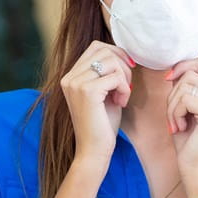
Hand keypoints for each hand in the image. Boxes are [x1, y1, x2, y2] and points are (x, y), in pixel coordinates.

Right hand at [60, 41, 134, 166]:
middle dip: (123, 65)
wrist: (94, 150)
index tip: (127, 69)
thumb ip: (107, 71)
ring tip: (123, 95)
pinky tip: (121, 103)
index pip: (96, 47)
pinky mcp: (87, 91)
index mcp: (71, 76)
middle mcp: (69, 77)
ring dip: (125, 77)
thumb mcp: (104, 91)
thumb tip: (123, 52)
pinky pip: (116, 77)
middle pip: (105, 50)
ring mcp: (76, 83)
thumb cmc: (103, 122)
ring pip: (111, 61)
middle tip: (126, 86)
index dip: (116, 53)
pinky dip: (125, 89)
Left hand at [165, 56, 197, 180]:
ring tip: (177, 123)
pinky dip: (175, 113)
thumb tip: (174, 69)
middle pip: (190, 74)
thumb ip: (185, 87)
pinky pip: (185, 100)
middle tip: (174, 115)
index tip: (169, 80)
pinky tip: (181, 127)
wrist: (195, 167)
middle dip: (173, 93)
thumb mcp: (186, 107)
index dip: (183, 66)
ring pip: (185, 86)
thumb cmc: (189, 139)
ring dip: (172, 106)